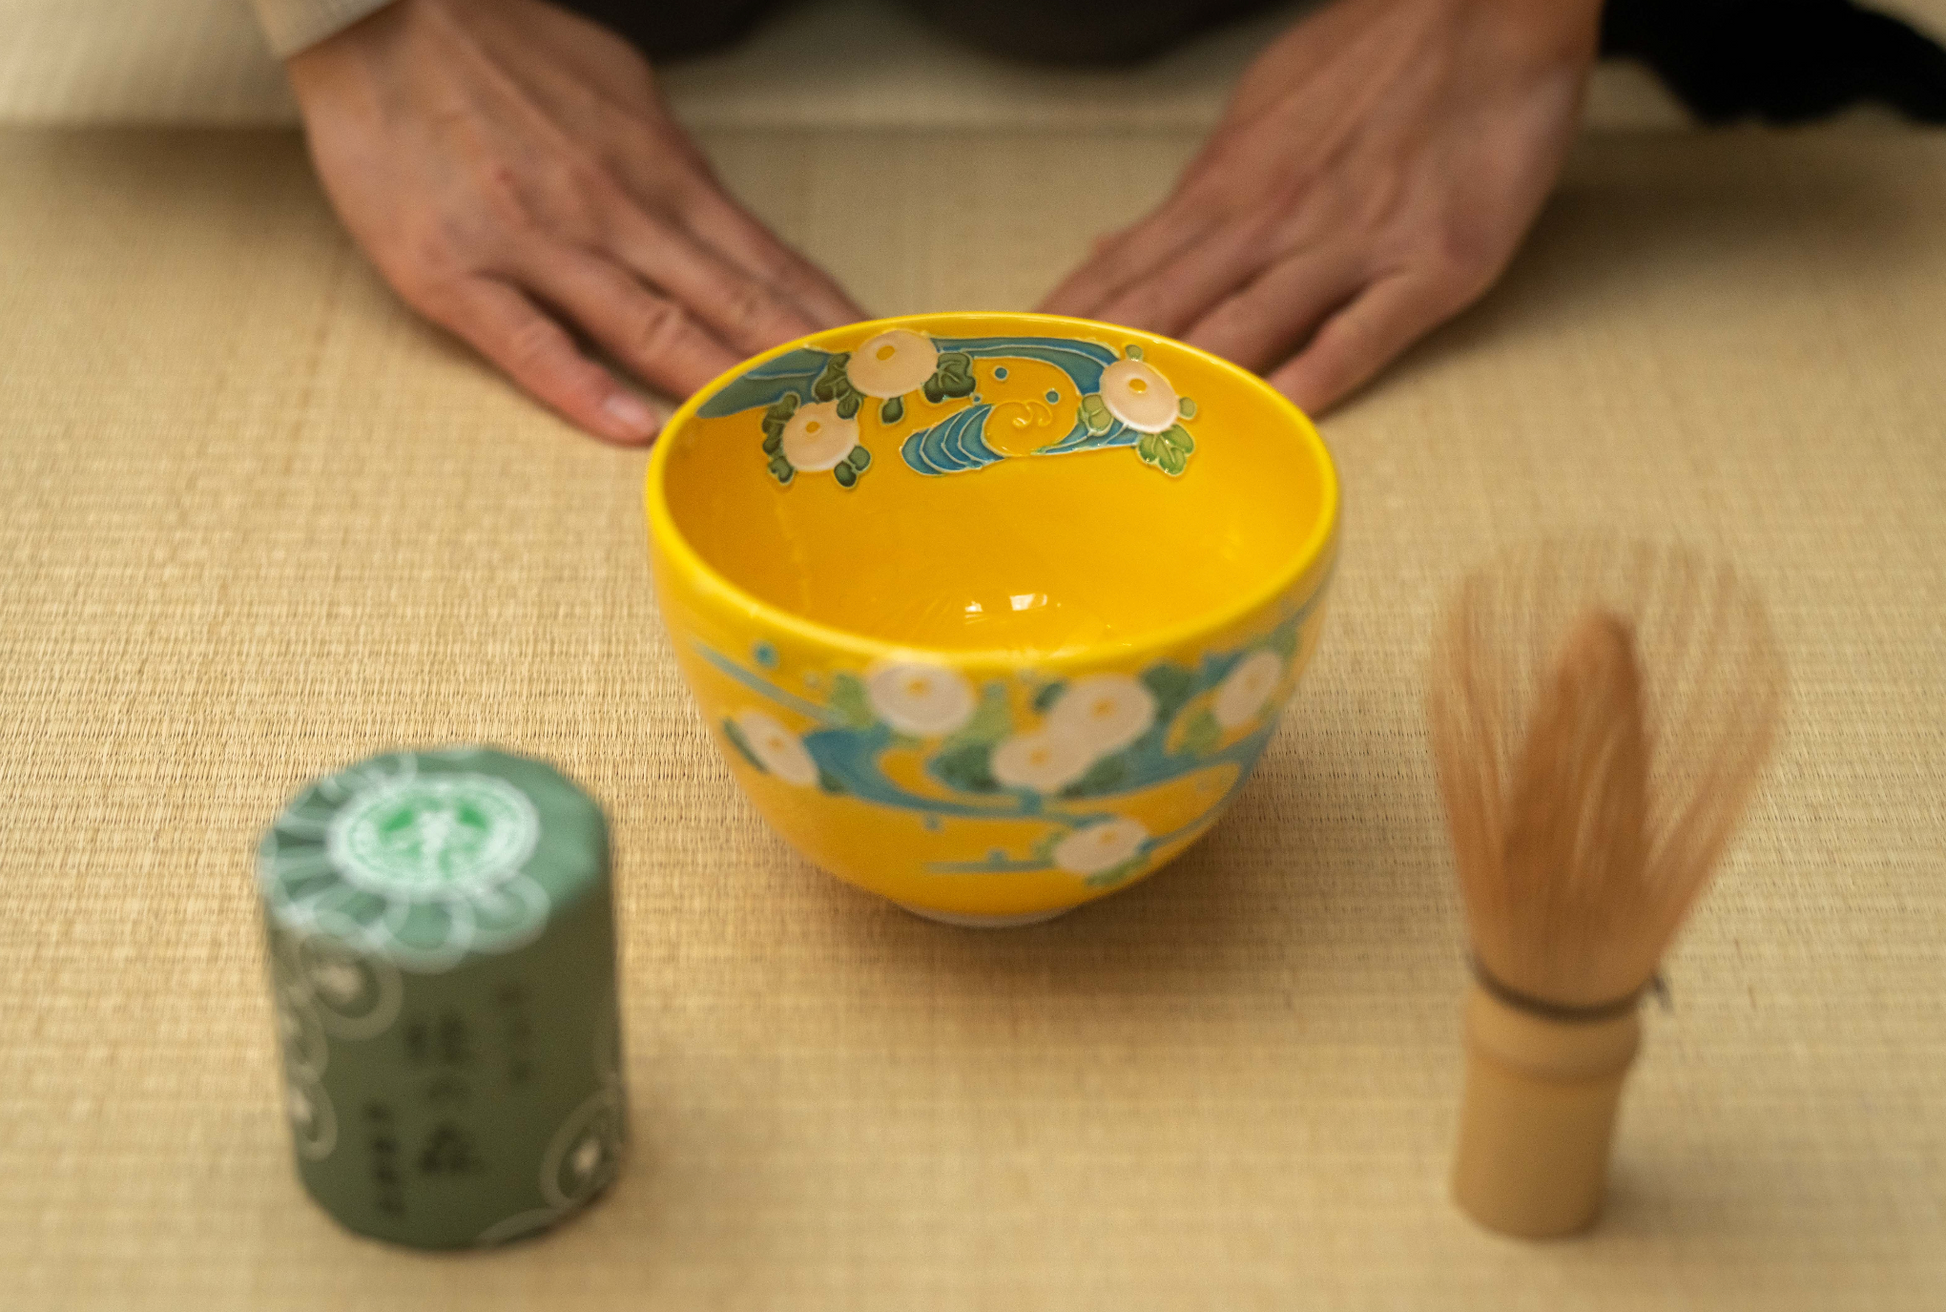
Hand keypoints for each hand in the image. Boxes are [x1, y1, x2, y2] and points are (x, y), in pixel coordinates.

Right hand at [286, 0, 865, 442]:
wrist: (376, 9)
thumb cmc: (498, 50)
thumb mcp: (617, 91)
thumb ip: (668, 163)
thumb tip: (719, 218)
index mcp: (657, 170)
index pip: (766, 262)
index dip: (825, 321)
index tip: (877, 367)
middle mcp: (612, 209)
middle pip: (729, 303)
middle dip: (801, 367)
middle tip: (860, 419)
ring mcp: (533, 242)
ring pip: (650, 326)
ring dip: (722, 384)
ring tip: (782, 436)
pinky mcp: (453, 271)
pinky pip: (528, 341)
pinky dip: (583, 387)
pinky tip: (633, 429)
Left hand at [1040, 0, 1599, 416]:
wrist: (1489, 6)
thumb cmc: (1373, 61)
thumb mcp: (1257, 118)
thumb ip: (1189, 198)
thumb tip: (1112, 247)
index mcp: (1224, 191)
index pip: (1121, 276)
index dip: (1063, 334)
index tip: (1012, 382)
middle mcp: (1271, 222)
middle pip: (1165, 311)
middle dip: (1100, 376)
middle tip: (1044, 432)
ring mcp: (1350, 245)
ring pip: (1247, 329)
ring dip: (1184, 388)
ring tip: (1123, 442)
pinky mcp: (1431, 268)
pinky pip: (1361, 336)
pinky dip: (1314, 380)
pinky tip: (1271, 420)